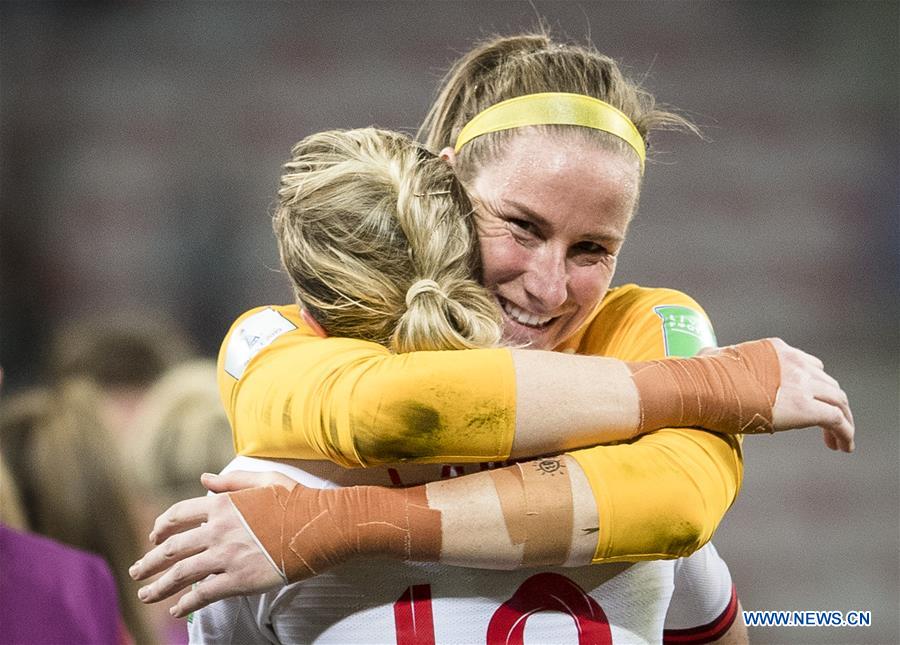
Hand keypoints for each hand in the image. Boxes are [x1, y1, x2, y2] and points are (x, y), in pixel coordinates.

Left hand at [129, 471, 295, 616]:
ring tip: (144, 595)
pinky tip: (176, 610)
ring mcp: (227, 556)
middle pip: (171, 549)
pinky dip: (186, 604)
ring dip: (158, 586)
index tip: (152, 536)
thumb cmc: (298, 501)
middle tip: (135, 572)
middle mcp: (218, 530)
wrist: (323, 526)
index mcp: (223, 504)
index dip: (161, 526)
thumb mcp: (265, 480)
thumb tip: (205, 479)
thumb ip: (232, 481)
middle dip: (148, 562)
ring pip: (180, 574)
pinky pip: (203, 595)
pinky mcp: (239, 579)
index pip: (178, 515)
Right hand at [704, 339, 853, 451]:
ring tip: (839, 442)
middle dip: (833, 404)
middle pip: (828, 384)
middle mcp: (794, 363)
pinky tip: (842, 447)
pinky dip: (844, 434)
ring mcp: (802, 383)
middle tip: (829, 427)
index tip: (814, 404)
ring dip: (843, 421)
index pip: (809, 365)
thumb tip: (704, 354)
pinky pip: (837, 420)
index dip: (815, 387)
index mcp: (776, 350)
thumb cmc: (700, 376)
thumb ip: (716, 356)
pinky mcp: (805, 407)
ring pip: (839, 401)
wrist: (702, 387)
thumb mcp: (712, 358)